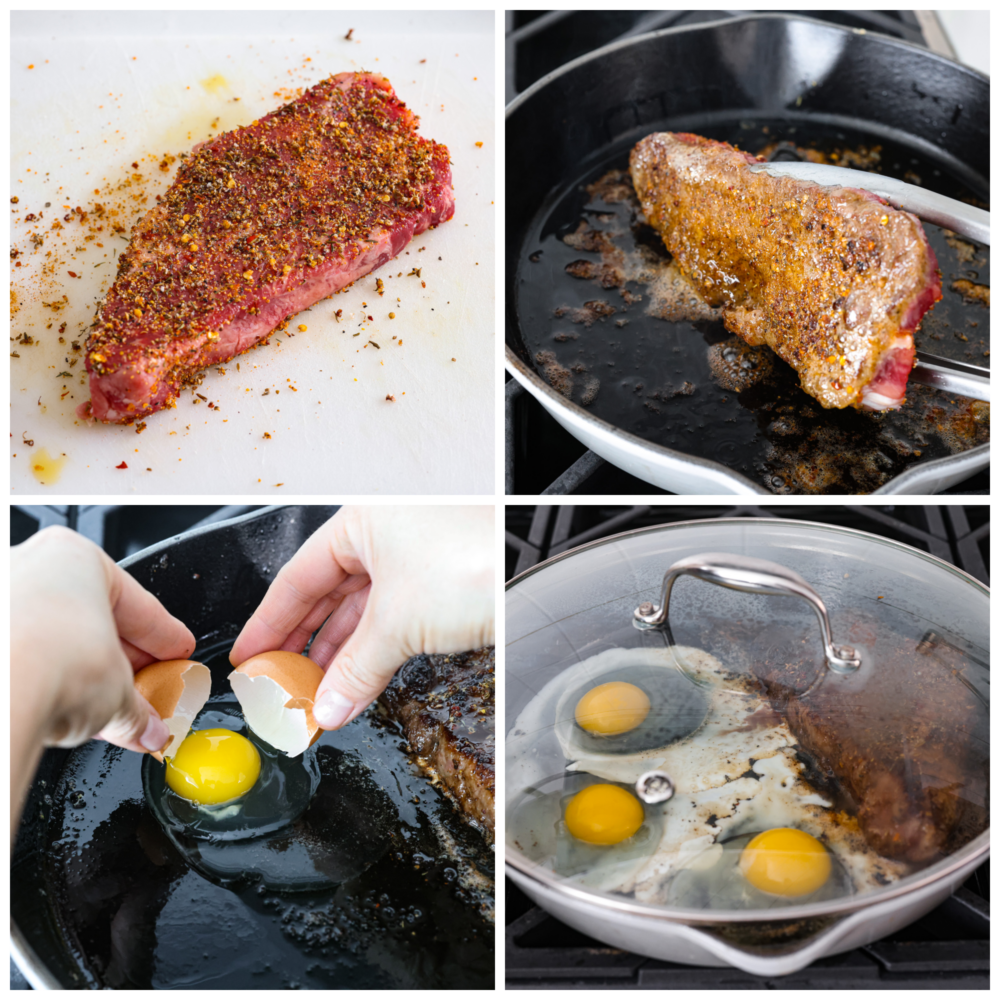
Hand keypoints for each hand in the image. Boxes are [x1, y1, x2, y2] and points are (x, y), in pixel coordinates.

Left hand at [11, 526, 195, 836]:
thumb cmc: (48, 663)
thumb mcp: (119, 691)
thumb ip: (137, 708)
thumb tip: (146, 726)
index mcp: (74, 558)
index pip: (138, 605)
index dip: (166, 638)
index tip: (177, 656)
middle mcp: (27, 569)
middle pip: (92, 622)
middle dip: (123, 662)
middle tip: (147, 691)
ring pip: (53, 641)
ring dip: (83, 676)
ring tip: (106, 711)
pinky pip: (22, 660)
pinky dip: (44, 684)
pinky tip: (61, 711)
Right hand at [230, 505, 493, 729]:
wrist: (534, 566)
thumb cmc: (475, 562)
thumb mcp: (399, 623)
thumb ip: (356, 669)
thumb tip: (327, 703)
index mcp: (362, 522)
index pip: (298, 578)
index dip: (270, 622)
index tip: (250, 655)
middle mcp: (386, 533)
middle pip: (328, 595)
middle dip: (304, 646)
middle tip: (278, 683)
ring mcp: (415, 557)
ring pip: (363, 611)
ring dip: (341, 657)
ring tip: (316, 694)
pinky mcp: (443, 582)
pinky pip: (394, 620)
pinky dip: (375, 653)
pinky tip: (358, 682)